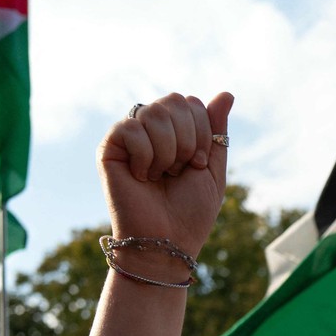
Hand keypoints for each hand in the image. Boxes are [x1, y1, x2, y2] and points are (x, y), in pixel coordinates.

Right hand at [98, 91, 233, 260]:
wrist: (167, 241)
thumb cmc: (190, 212)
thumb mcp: (212, 169)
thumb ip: (216, 130)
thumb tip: (227, 93)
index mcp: (174, 132)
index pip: (191, 102)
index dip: (203, 133)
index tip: (198, 165)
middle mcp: (149, 129)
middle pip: (175, 100)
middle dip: (188, 140)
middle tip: (178, 171)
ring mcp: (128, 137)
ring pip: (155, 113)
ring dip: (168, 151)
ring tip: (160, 176)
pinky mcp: (108, 148)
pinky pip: (131, 128)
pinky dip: (146, 156)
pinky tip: (141, 177)